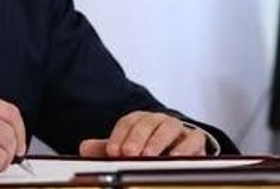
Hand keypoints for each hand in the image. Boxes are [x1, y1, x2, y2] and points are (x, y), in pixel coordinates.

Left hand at [79, 111, 207, 157]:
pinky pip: (193, 139)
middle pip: (147, 123)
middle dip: (137, 138)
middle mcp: (158, 121)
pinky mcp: (195, 140)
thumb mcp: (125, 151)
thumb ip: (105, 150)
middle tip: (129, 154)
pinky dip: (184, 147)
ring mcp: (178, 129)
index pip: (128, 122)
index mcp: (140, 121)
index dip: (119, 136)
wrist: (177, 154)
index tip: (112, 152)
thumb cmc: (148, 150)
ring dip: (157, 141)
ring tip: (148, 156)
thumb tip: (84, 148)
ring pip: (169, 127)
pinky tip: (173, 158)